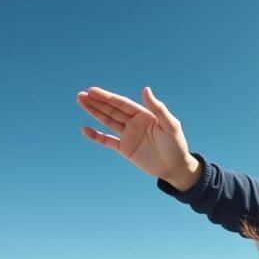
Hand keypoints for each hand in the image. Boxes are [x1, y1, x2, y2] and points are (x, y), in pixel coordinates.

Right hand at [76, 86, 201, 191]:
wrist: (176, 168)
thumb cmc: (177, 146)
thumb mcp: (170, 126)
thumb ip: (158, 109)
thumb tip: (145, 89)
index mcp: (144, 115)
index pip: (122, 104)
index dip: (108, 97)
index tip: (93, 91)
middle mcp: (134, 123)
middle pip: (112, 110)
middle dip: (97, 102)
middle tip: (81, 95)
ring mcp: (129, 135)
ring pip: (108, 121)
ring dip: (94, 112)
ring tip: (81, 102)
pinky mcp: (125, 149)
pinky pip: (108, 140)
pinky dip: (97, 136)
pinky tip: (85, 129)